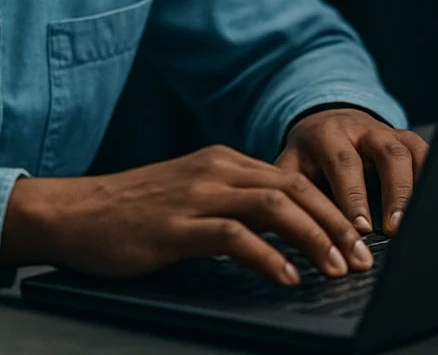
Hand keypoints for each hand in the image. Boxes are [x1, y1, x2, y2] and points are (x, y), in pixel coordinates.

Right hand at [0, 145, 374, 285]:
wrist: (74, 212)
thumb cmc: (131, 212)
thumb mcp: (191, 196)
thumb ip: (233, 204)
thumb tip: (283, 230)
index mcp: (223, 161)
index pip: (292, 178)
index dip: (331, 208)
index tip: (359, 238)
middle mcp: (215, 170)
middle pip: (293, 188)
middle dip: (335, 223)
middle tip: (363, 257)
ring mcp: (195, 194)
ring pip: (273, 206)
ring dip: (313, 238)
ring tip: (337, 268)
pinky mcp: (175, 224)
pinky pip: (233, 235)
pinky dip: (266, 255)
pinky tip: (286, 276)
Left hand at [276, 108, 428, 235]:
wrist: (324, 124)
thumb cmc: (306, 156)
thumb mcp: (289, 166)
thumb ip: (288, 191)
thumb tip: (286, 228)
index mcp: (327, 135)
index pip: (343, 163)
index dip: (353, 196)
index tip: (360, 228)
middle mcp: (362, 129)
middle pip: (386, 154)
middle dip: (393, 193)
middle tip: (394, 230)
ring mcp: (388, 133)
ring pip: (410, 153)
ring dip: (415, 189)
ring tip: (415, 223)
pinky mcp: (406, 140)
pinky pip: (425, 153)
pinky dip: (432, 177)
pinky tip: (433, 205)